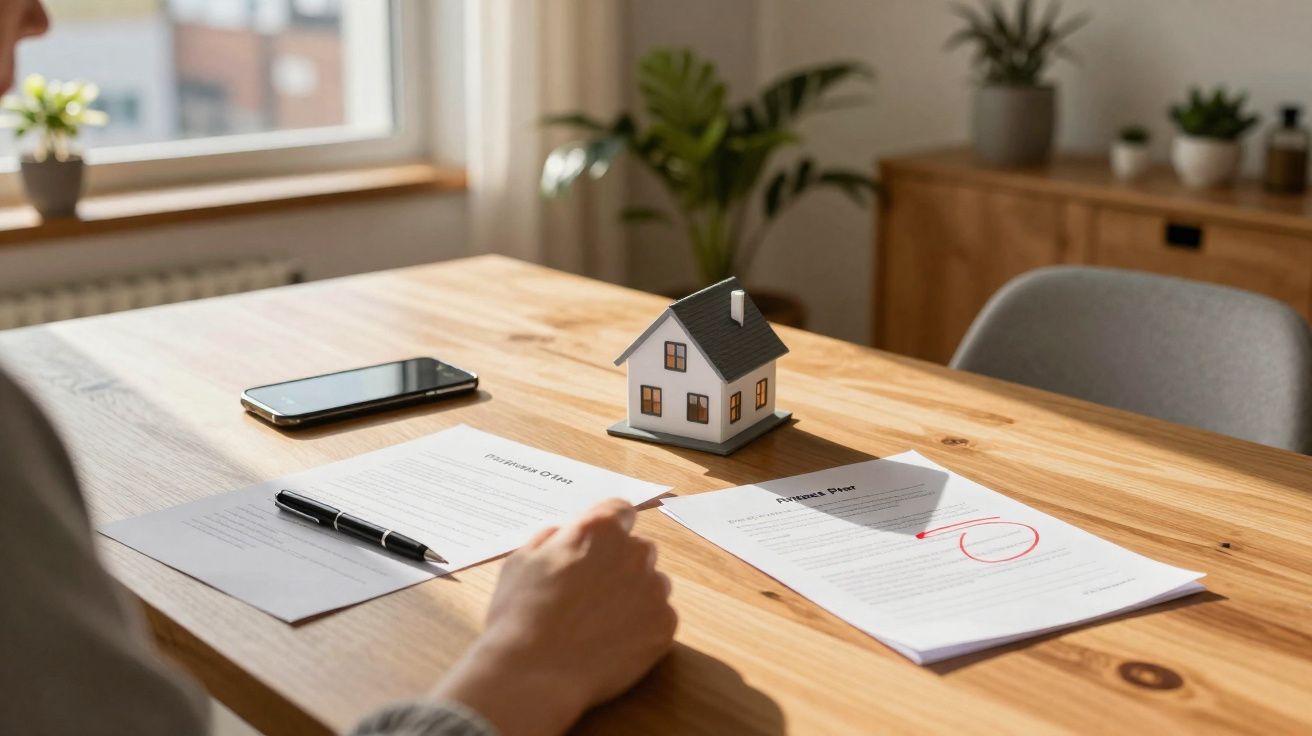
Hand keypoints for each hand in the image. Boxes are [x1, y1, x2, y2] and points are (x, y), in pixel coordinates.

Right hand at [433, 499, 676, 735]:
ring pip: (653, 583)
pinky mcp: (664, 625)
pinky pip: (660, 617)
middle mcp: (633, 553)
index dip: (609, 527)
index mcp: (598, 530)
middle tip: (593, 592)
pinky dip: (643, 626)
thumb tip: (566, 536)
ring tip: (601, 622)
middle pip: (639, 548)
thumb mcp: (522, 561)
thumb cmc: (521, 615)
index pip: (620, 511)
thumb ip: (552, 539)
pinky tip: (613, 642)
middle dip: (621, 563)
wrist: (534, 674)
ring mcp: (653, 590)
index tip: (602, 543)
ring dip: (635, 594)